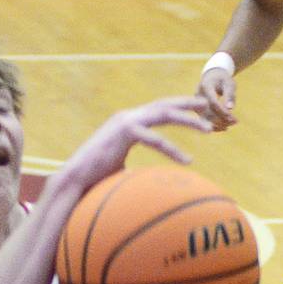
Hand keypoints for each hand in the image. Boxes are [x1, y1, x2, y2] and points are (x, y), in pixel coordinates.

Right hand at [61, 95, 211, 194]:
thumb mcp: (118, 165)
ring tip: (208, 129)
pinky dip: (172, 149)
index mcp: (126, 122)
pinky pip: (155, 139)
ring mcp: (124, 122)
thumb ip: (133, 164)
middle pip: (163, 104)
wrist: (74, 179)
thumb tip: (145, 180)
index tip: (196, 108)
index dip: (177, 106)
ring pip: (163, 114)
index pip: (156, 108)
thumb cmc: (94, 177)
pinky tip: (186, 160)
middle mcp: (126, 117)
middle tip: (207, 105)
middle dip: (187, 103)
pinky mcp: (123, 133)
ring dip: (188, 120)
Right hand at [197, 68, 236, 131]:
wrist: (212, 76)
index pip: (212, 102)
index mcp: (205, 86)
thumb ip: (229, 95)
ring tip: (231, 124)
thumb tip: (230, 108)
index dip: (222, 111)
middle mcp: (197, 96)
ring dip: (218, 124)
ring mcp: (195, 103)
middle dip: (221, 119)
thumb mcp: (229, 83)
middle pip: (207, 112)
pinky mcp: (197, 110)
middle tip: (235, 122)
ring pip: (205, 118)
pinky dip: (214, 125)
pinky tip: (224, 127)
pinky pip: (204, 120)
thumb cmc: (222, 79)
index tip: (232, 117)